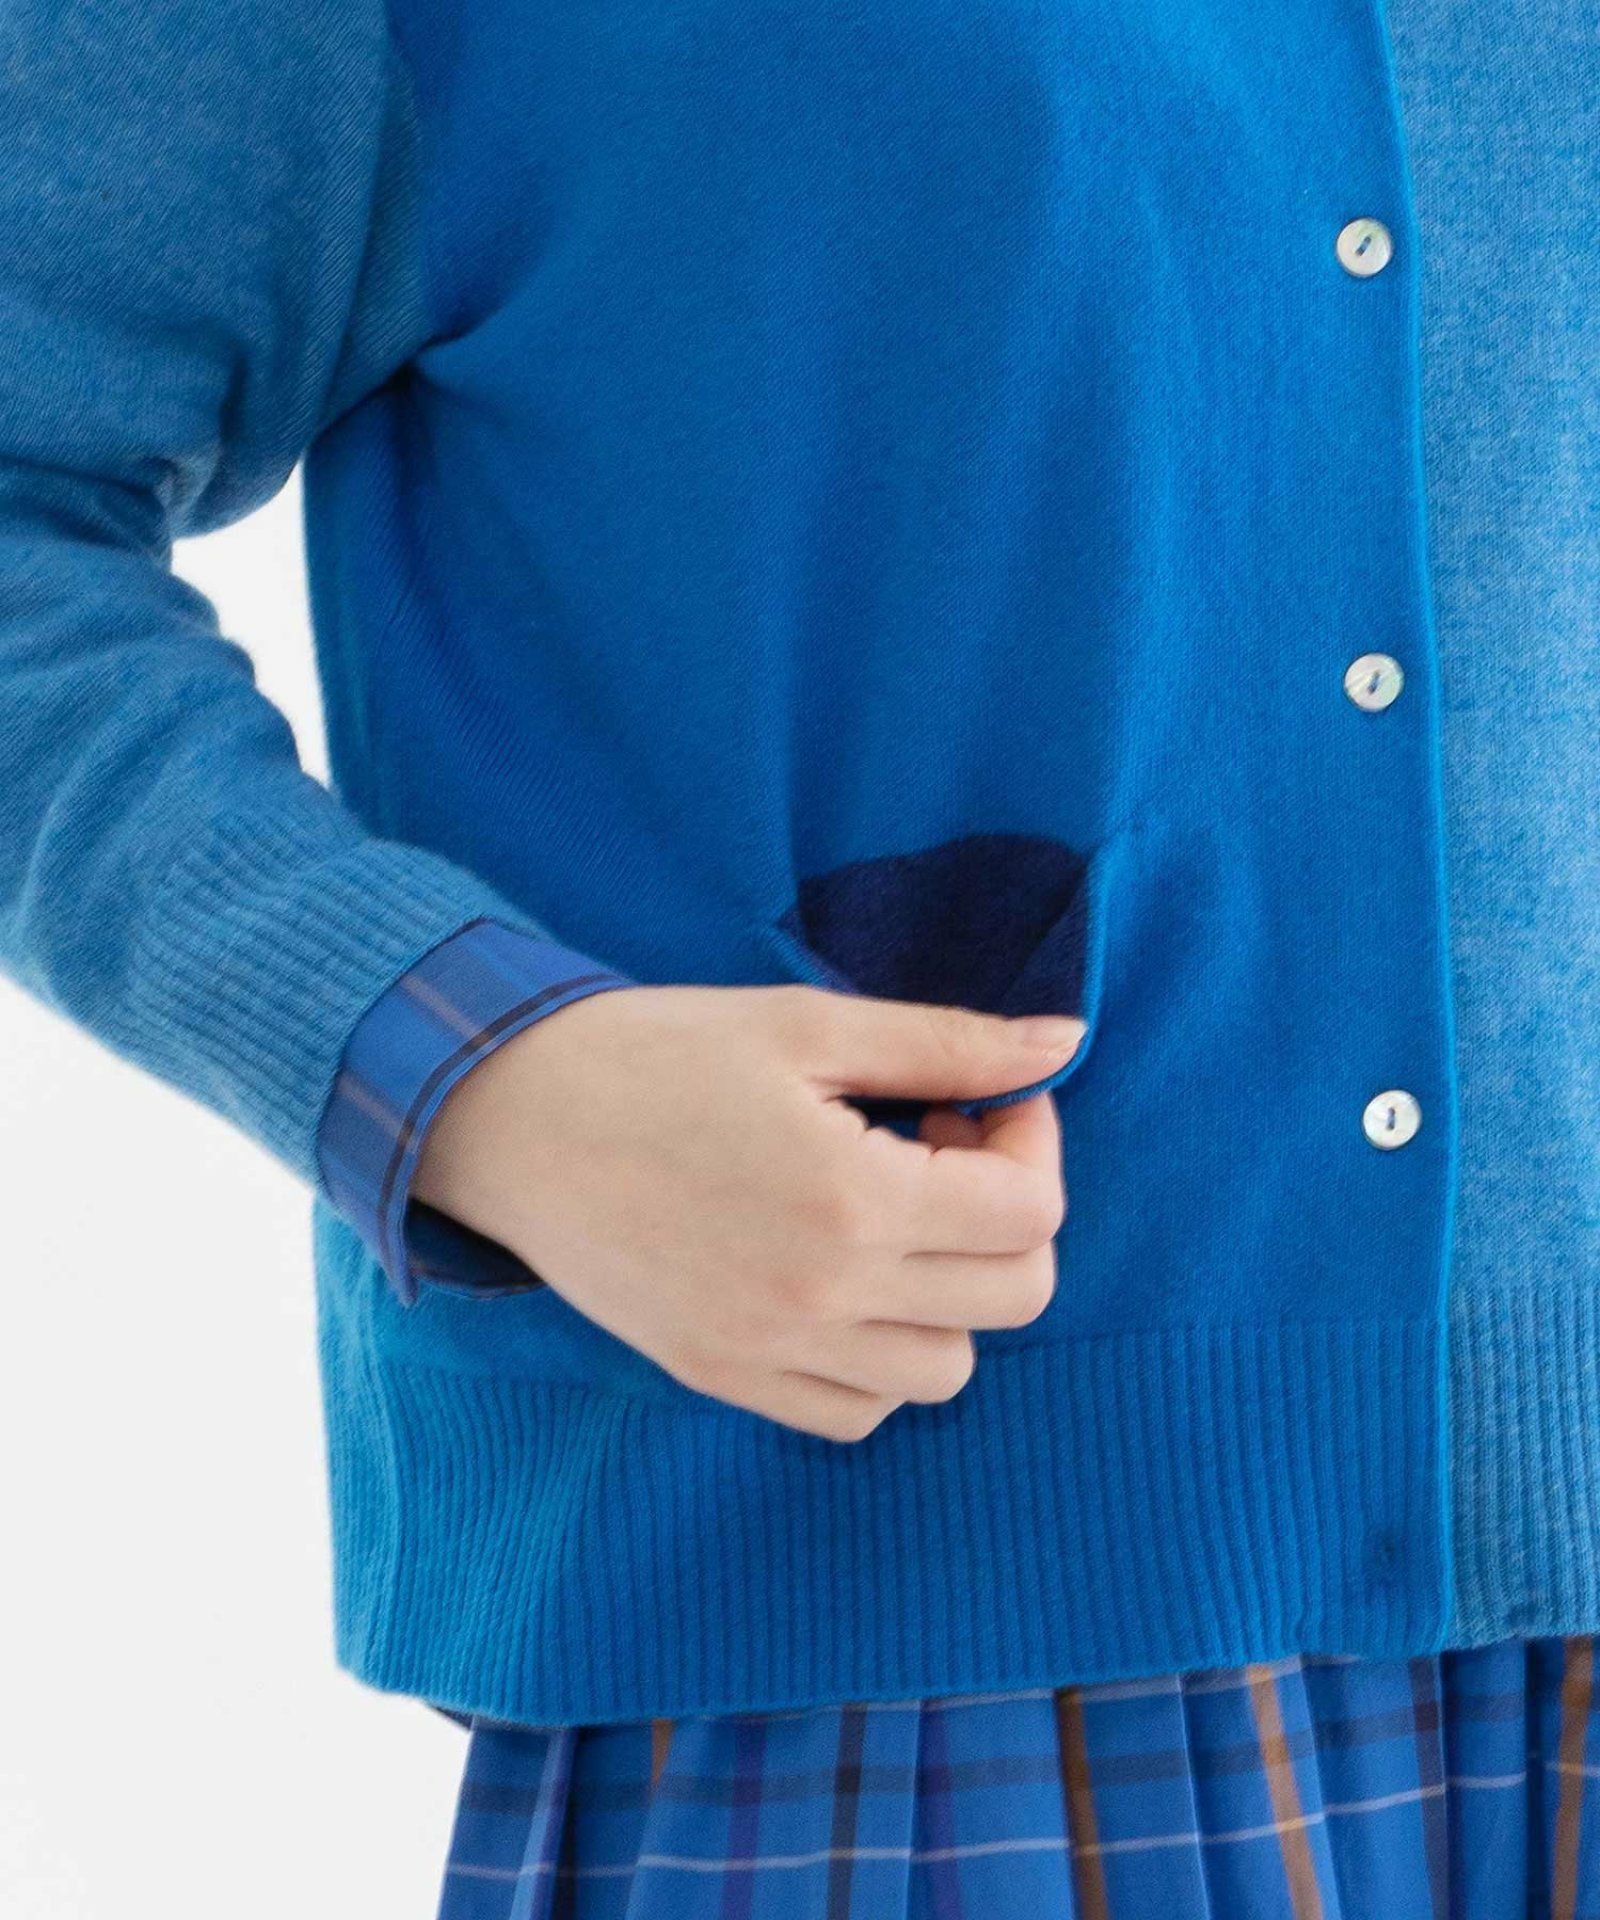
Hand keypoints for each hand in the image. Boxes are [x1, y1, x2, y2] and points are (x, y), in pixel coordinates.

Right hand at [412, 984, 1083, 1440]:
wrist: (509, 1116)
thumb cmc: (656, 1052)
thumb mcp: (805, 1024)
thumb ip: (947, 1042)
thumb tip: (1065, 1042)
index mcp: (852, 1197)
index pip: (1033, 1213)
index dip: (1031, 1141)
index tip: (976, 1102)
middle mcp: (823, 1295)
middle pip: (1015, 1297)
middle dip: (1011, 1214)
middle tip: (943, 1149)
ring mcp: (770, 1350)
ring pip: (946, 1370)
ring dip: (953, 1292)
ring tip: (892, 1216)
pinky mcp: (724, 1376)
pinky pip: (856, 1411)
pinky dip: (880, 1358)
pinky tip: (843, 1279)